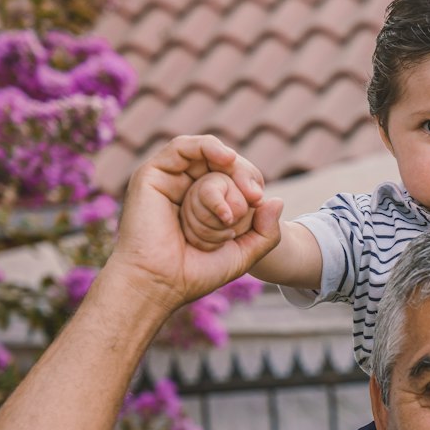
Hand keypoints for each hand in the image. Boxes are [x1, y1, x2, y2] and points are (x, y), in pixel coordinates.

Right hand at [107, 135, 282, 312]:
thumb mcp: (243, 254)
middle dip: (242, 174)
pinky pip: (182, 147)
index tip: (259, 200)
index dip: (250, 183)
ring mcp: (168, 180)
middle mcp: (184, 189)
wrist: (161, 283)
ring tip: (243, 183)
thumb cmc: (197, 273)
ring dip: (228, 165)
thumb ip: (266, 232)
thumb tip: (277, 201)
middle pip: (221, 165)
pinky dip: (207, 147)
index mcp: (203, 206)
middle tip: (254, 195)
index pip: (233, 180)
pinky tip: (226, 159)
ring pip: (204, 155)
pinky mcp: (152, 174)